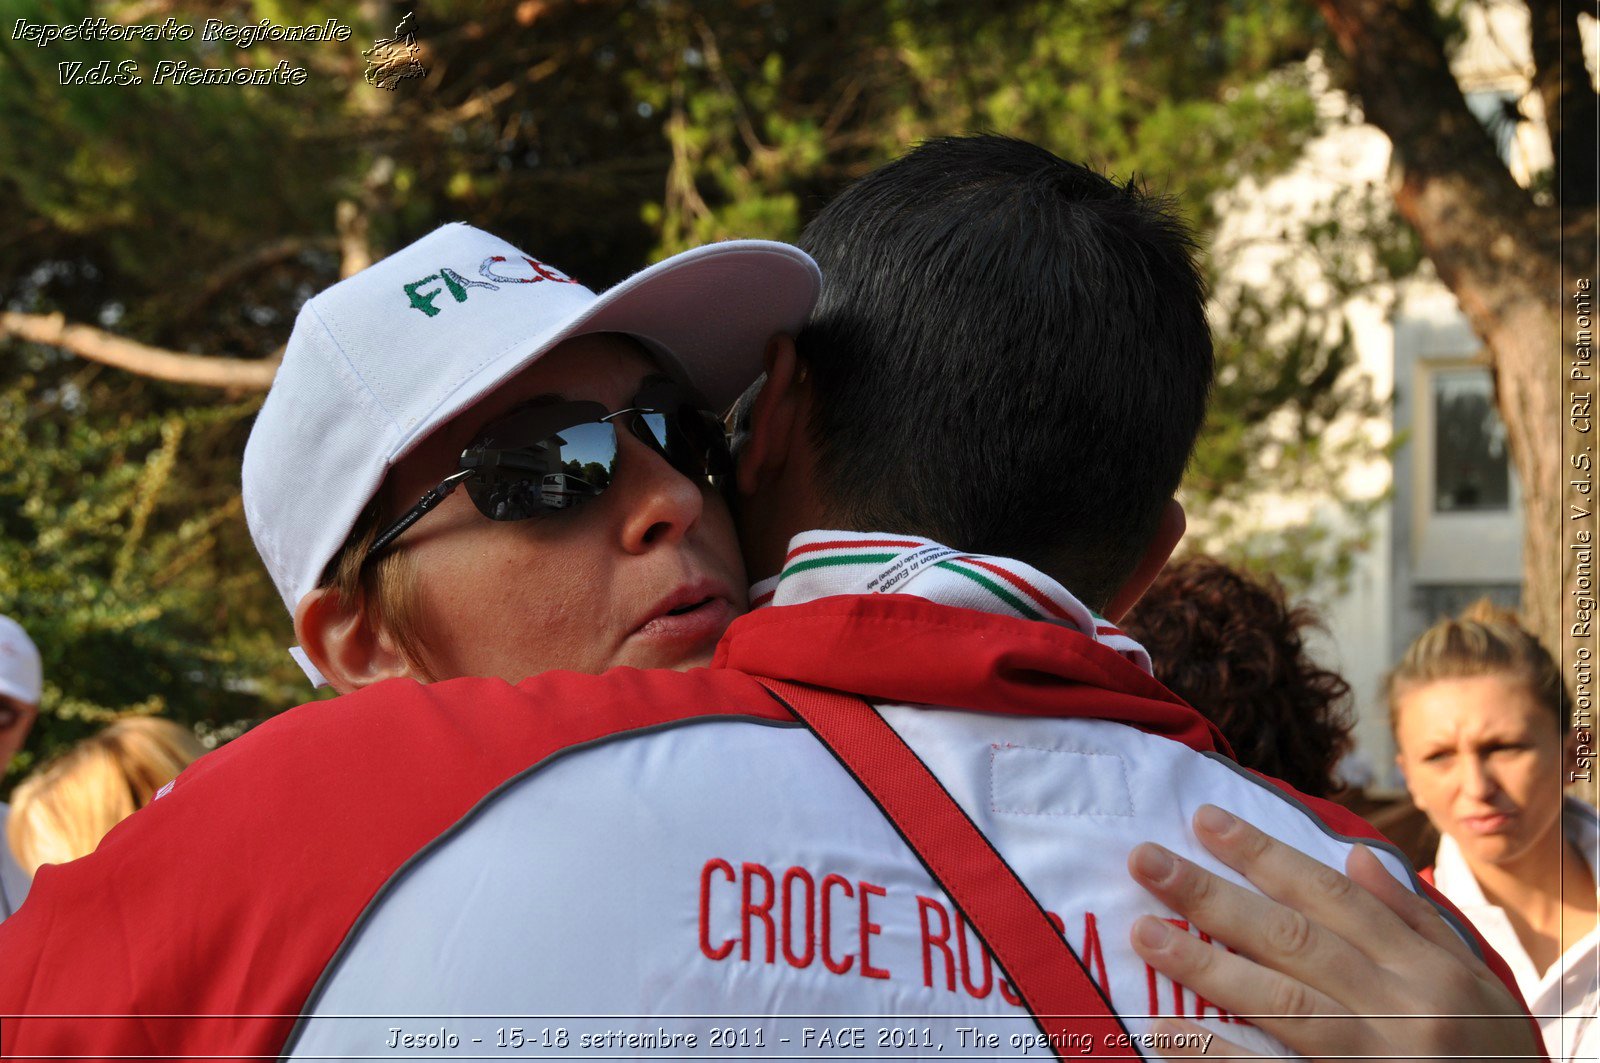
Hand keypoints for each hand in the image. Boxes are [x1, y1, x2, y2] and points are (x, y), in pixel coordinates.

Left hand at [1125, 804, 1542, 1060]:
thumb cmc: (1491, 1054)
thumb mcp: (1475, 984)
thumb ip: (1413, 922)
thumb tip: (1355, 856)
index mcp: (1426, 970)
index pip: (1331, 897)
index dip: (1264, 855)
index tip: (1205, 821)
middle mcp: (1399, 1009)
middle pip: (1293, 940)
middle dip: (1214, 896)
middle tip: (1146, 859)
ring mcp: (1373, 1060)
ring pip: (1280, 1004)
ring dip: (1206, 965)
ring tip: (1144, 934)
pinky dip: (1220, 1055)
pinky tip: (1168, 1033)